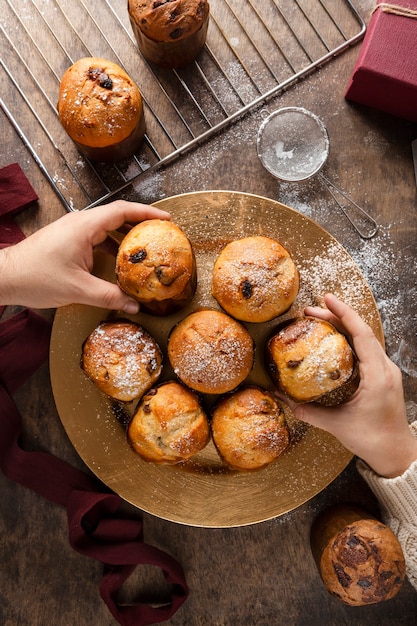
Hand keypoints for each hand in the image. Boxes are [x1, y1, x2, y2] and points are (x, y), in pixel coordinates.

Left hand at [0, 200, 169, 312]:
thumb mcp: (78, 290)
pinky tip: (120, 261)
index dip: (147, 213)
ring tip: (146, 248)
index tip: (166, 218)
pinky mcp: (67, 240)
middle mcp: (79, 223)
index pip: (122, 211)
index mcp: (84, 226)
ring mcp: (72, 230)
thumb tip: (134, 304)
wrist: (5, 277)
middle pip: (117, 216)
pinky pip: (96, 238)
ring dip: (126, 236)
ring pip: (106, 227)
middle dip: (140, 224)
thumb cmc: (35, 278)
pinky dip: (112, 245)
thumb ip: (110, 296)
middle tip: (161, 234)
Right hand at [283, 293, 416, 477]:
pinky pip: (367, 348)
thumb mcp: (338, 425)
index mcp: (377, 375)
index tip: (327, 298)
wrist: (397, 453)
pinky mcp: (384, 375)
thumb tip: (283, 400)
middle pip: (362, 331)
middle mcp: (385, 368)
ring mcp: (386, 370)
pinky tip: (334, 339)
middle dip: (337, 316)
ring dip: (344, 325)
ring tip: (319, 318)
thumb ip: (309, 412)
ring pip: (366, 338)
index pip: (361, 334)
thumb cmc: (372, 439)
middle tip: (310, 310)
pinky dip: (350, 338)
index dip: (344, 313)